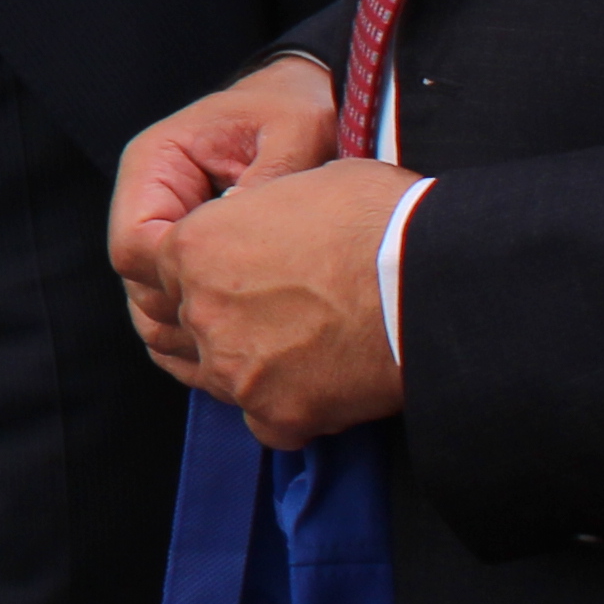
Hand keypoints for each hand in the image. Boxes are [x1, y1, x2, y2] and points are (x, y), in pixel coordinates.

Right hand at [108, 54, 339, 371]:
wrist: (308, 99)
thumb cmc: (296, 109)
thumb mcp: (295, 130)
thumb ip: (270, 177)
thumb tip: (241, 233)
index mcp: (156, 163)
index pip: (133, 244)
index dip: (172, 279)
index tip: (229, 294)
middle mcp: (149, 200)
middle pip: (138, 283)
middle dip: (185, 313)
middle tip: (251, 329)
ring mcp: (165, 229)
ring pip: (152, 304)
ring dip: (194, 329)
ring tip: (254, 338)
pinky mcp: (187, 254)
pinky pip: (178, 305)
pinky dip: (205, 331)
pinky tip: (251, 337)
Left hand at [159, 158, 414, 447]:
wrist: (436, 279)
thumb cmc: (379, 218)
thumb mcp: (303, 182)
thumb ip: (258, 208)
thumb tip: (258, 216)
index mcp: (193, 248)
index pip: (167, 271)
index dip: (208, 270)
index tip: (243, 272)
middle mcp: (201, 312)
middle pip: (194, 324)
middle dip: (230, 318)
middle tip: (285, 309)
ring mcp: (235, 370)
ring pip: (224, 376)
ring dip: (255, 364)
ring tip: (308, 345)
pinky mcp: (278, 415)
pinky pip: (268, 421)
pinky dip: (292, 407)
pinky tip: (325, 384)